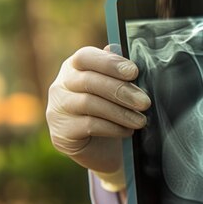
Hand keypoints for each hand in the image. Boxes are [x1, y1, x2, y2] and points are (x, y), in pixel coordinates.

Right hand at [46, 46, 150, 176]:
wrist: (104, 149)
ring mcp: (58, 109)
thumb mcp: (118, 90)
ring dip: (120, 112)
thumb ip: (120, 73)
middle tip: (145, 102)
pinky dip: (113, 128)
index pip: (85, 57)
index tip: (134, 71)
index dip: (109, 63)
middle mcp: (61, 86)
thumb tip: (128, 54)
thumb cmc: (113, 111)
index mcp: (75, 67)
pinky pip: (89, 126)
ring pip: (89, 104)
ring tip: (141, 120)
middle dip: (121, 90)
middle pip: (89, 81)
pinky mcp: (61, 133)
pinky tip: (128, 131)